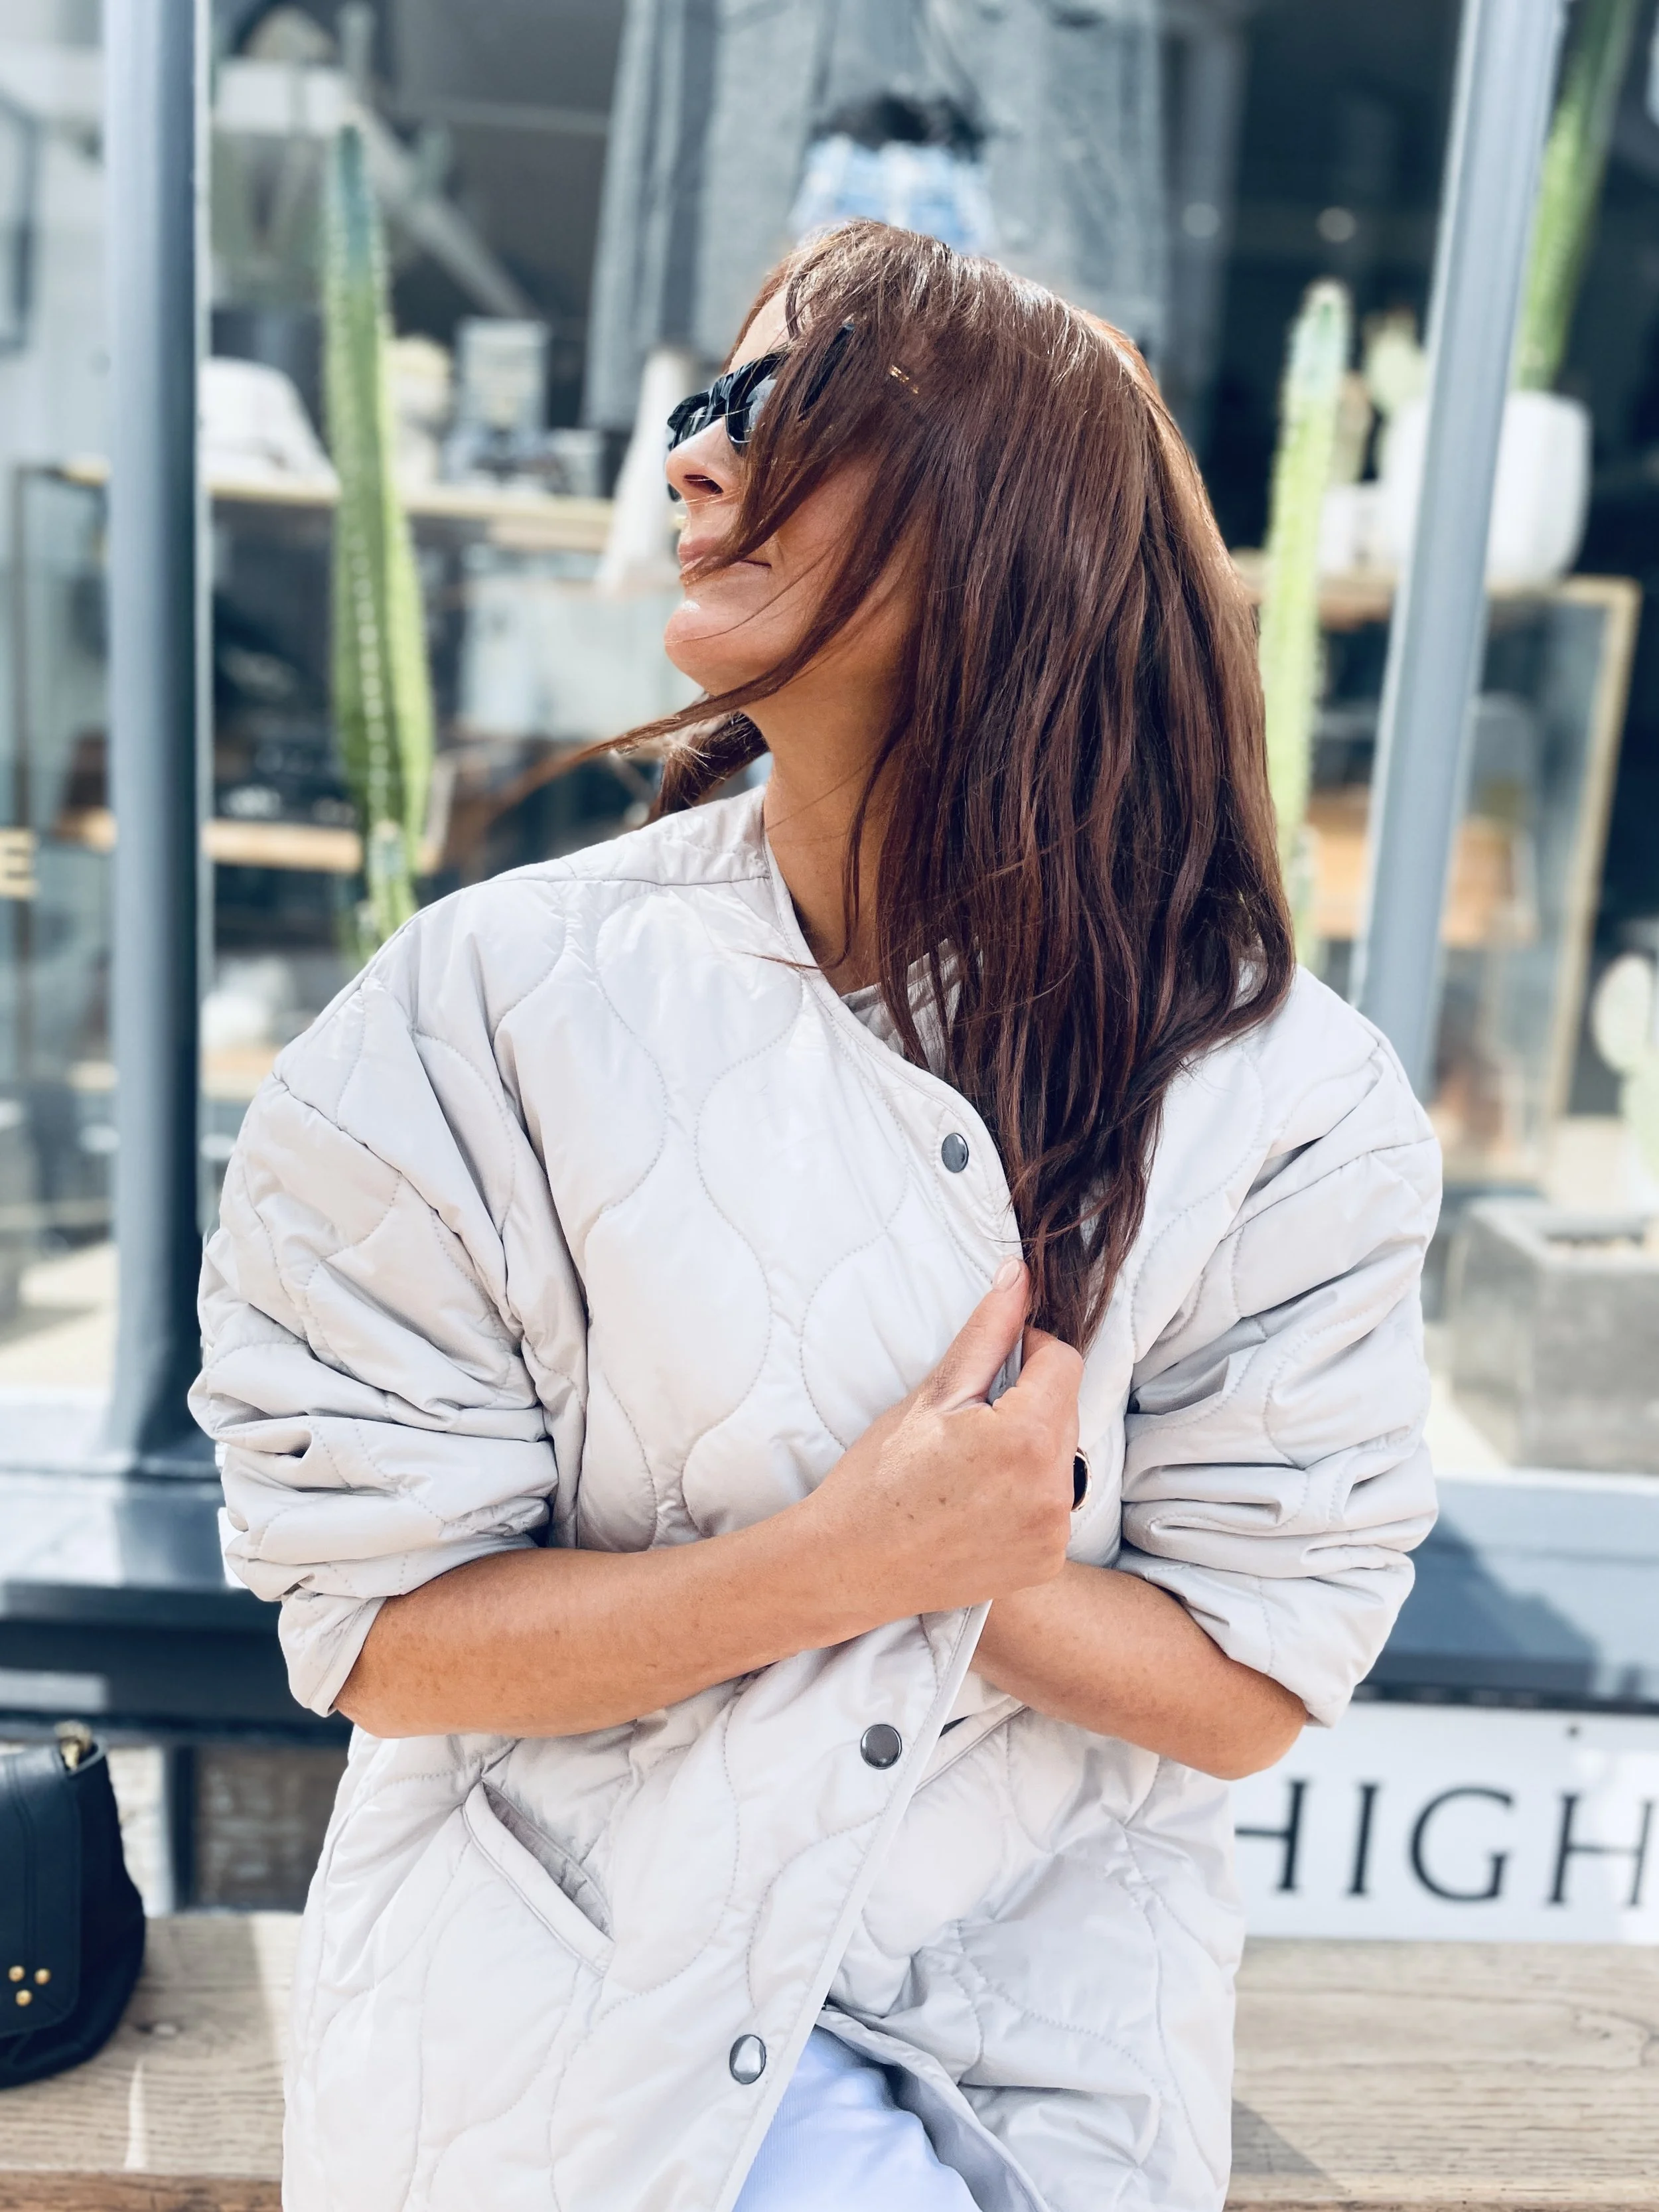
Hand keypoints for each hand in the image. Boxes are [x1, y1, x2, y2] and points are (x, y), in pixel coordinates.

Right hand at [803, 1259, 1081, 1621]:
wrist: (849, 1564)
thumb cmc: (880, 1474)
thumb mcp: (933, 1394)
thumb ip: (987, 1331)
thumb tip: (1019, 1273)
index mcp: (1025, 1438)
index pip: (1064, 1361)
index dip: (1029, 1350)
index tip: (994, 1366)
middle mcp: (1052, 1490)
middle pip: (1067, 1410)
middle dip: (1030, 1402)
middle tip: (970, 1423)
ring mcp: (1053, 1533)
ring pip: (1063, 1458)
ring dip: (1033, 1448)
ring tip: (973, 1467)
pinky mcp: (1046, 1561)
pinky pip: (1055, 1506)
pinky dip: (1029, 1495)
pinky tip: (981, 1503)